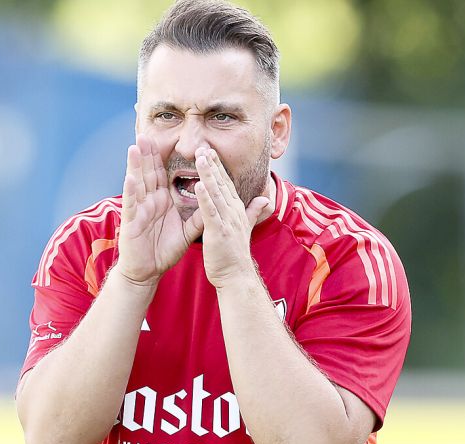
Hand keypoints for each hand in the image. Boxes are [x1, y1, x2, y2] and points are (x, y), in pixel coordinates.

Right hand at [116, 135, 202, 286]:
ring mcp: (138, 210)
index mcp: (161, 201)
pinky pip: (131, 205)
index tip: (167, 138)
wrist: (148, 272)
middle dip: (147, 154)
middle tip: (146, 133)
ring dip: (135, 166)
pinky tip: (130, 178)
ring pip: (137, 184)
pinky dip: (130, 191)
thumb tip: (216, 202)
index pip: (162, 175)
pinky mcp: (131, 222)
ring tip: (135, 147)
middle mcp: (148, 202)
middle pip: (148, 173)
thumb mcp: (187, 231)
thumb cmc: (164, 251)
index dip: (163, 157)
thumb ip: (200, 217)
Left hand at [192, 147, 271, 287]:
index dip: (218, 166)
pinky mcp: (219, 232)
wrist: (237, 276)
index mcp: (236, 210)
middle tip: (203, 145)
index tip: (209, 150)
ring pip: (217, 193)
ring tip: (201, 157)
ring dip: (209, 174)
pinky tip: (199, 185)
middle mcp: (233, 212)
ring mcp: (227, 221)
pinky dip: (205, 199)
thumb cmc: (235, 254)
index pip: (226, 184)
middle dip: (212, 164)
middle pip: (222, 183)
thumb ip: (253, 212)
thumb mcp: (245, 228)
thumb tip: (266, 200)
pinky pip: (211, 213)